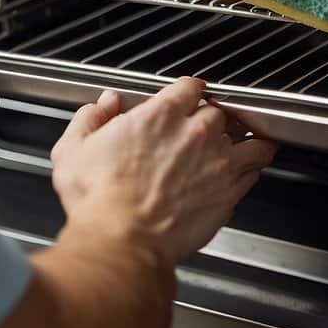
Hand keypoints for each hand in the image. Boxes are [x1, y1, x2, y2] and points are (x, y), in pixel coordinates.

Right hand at [49, 77, 277, 268]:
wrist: (122, 241)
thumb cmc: (98, 200)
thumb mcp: (73, 150)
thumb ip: (90, 118)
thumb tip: (104, 104)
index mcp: (159, 115)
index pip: (191, 87)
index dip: (190, 92)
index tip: (188, 99)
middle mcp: (194, 132)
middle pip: (217, 112)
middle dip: (210, 118)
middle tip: (204, 128)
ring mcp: (216, 162)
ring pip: (246, 136)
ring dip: (242, 138)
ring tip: (242, 140)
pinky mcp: (228, 192)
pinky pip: (254, 168)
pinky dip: (253, 164)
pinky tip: (249, 166)